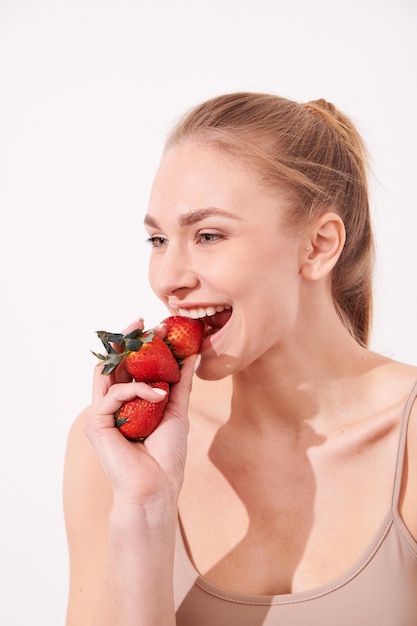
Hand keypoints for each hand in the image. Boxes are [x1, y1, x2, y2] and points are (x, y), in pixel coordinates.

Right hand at [84, 318, 197, 513]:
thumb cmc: (166, 454)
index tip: (160, 328)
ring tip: (147, 337)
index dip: (142, 346)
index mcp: (130, 402)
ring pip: (107, 373)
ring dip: (126, 352)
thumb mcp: (177, 410)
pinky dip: (137, 390)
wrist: (157, 486)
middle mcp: (113, 405)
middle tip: (143, 321)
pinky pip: (113, 395)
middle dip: (129, 340)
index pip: (132, 367)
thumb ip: (180, 384)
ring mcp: (103, 414)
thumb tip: (192, 356)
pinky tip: (158, 394)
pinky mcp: (97, 424)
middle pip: (116, 365)